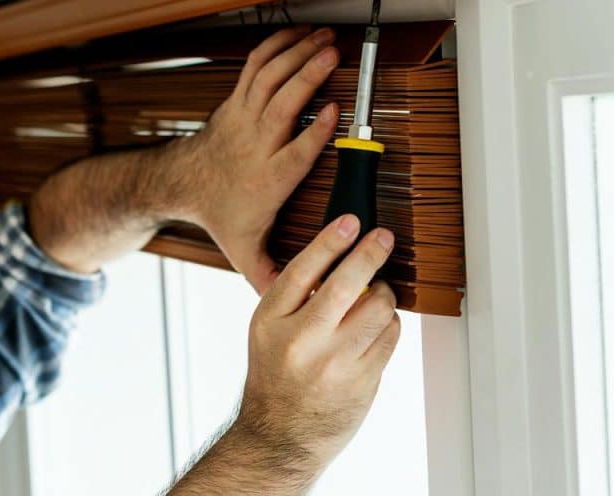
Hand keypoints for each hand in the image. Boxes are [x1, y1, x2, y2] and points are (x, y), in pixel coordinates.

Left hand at [176, 25, 340, 293]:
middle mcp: (255, 144)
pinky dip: (278, 46)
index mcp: (267, 178)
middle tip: (333, 56)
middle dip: (306, 78)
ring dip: (296, 54)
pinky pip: (256, 67)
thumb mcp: (244, 250)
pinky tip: (302, 34)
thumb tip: (295, 300)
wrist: (183, 184)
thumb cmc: (221, 213)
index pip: (293, 154)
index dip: (313, 133)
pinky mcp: (238, 101)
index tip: (334, 114)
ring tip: (326, 39)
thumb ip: (270, 274)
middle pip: (281, 106)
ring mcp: (243, 117)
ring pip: (268, 79)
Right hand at [235, 215, 399, 483]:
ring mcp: (333, 363)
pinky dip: (389, 325)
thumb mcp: (267, 332)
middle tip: (383, 239)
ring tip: (376, 297)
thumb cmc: (275, 378)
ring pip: (377, 310)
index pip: (303, 270)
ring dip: (383, 296)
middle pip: (346, 284)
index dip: (330, 241)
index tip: (350, 222)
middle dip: (370, 254)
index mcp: (270, 322)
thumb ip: (293, 299)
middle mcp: (300, 340)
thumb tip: (337, 259)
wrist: (280, 435)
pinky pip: (389, 337)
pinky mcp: (361, 381)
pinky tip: (377, 327)